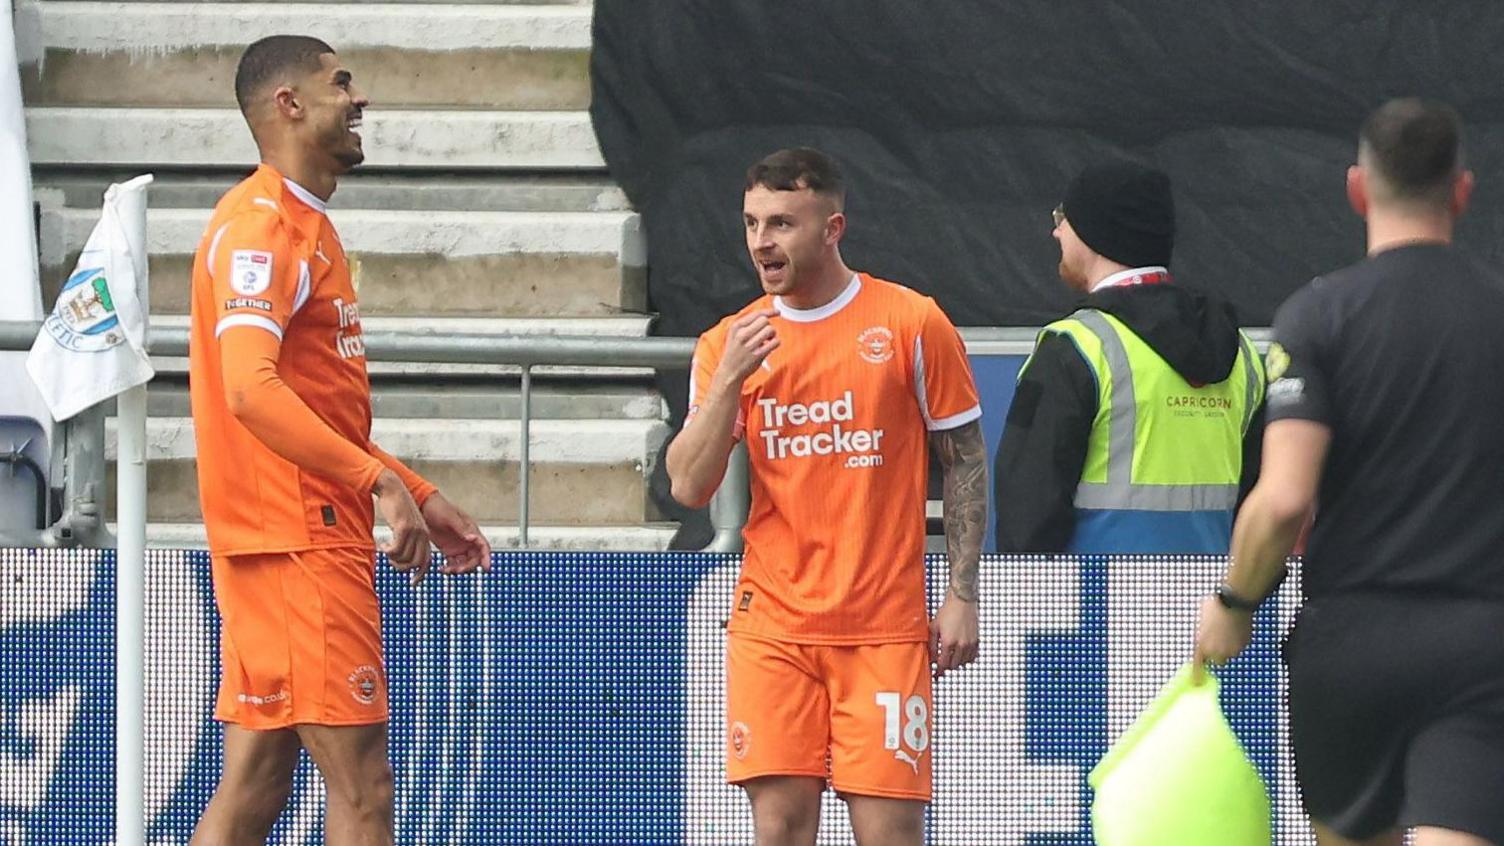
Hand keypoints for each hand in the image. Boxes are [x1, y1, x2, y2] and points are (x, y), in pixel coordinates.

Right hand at [373, 468, 431, 584]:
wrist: (392, 489)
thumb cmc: (396, 508)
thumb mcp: (404, 525)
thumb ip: (406, 540)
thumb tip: (401, 557)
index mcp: (425, 535)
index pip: (427, 561)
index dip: (420, 574)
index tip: (413, 583)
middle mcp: (423, 534)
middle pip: (416, 563)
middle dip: (402, 567)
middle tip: (390, 559)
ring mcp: (415, 530)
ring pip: (404, 557)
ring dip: (392, 558)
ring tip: (385, 548)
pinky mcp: (404, 526)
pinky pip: (396, 548)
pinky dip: (387, 550)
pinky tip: (381, 543)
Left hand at [421, 492, 491, 574]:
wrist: (422, 507)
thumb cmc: (438, 508)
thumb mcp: (450, 517)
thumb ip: (462, 528)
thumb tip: (473, 538)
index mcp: (471, 530)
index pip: (483, 546)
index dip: (487, 557)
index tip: (486, 568)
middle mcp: (467, 539)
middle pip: (475, 558)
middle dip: (468, 566)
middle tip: (457, 570)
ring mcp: (458, 545)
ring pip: (465, 562)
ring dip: (459, 569)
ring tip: (447, 570)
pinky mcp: (448, 550)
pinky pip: (454, 563)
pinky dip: (450, 568)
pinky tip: (442, 569)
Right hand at [715, 309, 779, 385]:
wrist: (730, 370)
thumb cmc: (735, 351)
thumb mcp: (735, 334)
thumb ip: (747, 324)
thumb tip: (766, 314)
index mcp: (736, 326)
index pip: (757, 314)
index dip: (770, 311)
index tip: (777, 312)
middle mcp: (742, 334)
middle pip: (765, 320)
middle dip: (768, 326)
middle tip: (766, 334)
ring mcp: (749, 345)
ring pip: (770, 330)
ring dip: (773, 335)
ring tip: (767, 341)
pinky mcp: (757, 355)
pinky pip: (775, 342)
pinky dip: (775, 343)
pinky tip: (769, 347)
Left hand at [930, 591, 979, 677]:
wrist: (962, 600)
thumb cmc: (946, 612)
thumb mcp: (934, 627)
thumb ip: (932, 645)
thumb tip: (931, 659)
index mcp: (949, 642)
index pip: (943, 665)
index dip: (938, 671)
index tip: (936, 674)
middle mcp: (961, 645)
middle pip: (953, 666)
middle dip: (946, 666)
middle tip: (942, 664)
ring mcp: (970, 643)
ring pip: (963, 663)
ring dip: (956, 663)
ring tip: (950, 657)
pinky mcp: (977, 640)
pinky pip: (973, 657)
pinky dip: (966, 659)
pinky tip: (961, 655)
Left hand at [1192, 593, 1253, 683]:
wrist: (1234, 602)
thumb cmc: (1215, 608)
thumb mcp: (1202, 619)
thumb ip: (1202, 633)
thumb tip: (1204, 635)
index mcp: (1202, 646)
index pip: (1198, 667)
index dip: (1197, 677)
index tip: (1197, 683)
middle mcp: (1216, 652)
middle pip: (1217, 661)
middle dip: (1218, 654)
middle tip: (1219, 641)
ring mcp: (1232, 650)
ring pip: (1230, 653)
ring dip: (1229, 646)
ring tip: (1228, 629)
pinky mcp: (1244, 645)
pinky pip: (1241, 646)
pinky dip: (1239, 640)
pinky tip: (1237, 627)